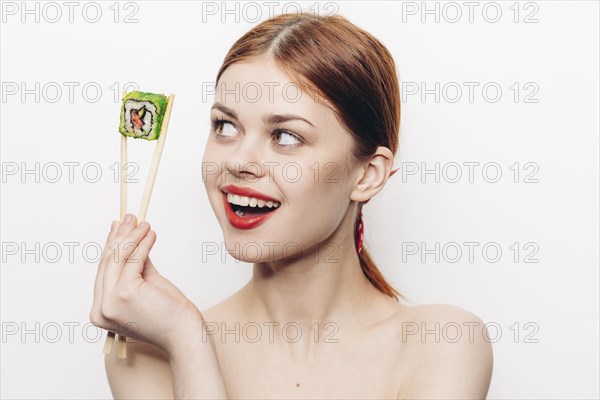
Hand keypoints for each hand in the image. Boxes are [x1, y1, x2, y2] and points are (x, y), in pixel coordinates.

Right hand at [90, 213, 201, 356]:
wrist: (184, 333)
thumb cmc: (168, 313)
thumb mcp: (145, 284)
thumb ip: (134, 264)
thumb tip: (129, 236)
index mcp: (100, 311)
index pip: (103, 271)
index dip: (110, 246)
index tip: (118, 226)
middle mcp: (100, 310)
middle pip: (107, 263)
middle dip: (120, 237)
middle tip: (130, 217)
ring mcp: (110, 303)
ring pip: (117, 260)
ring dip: (131, 237)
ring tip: (143, 223)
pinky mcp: (125, 293)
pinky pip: (133, 261)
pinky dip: (143, 244)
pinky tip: (151, 234)